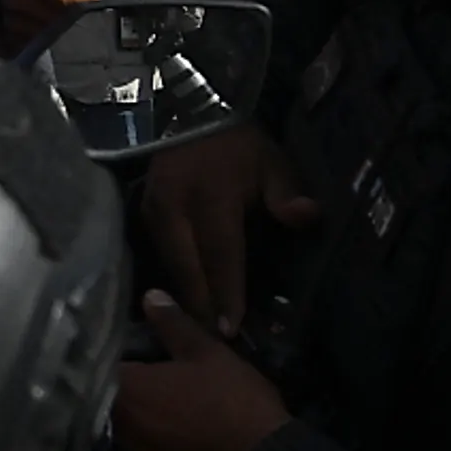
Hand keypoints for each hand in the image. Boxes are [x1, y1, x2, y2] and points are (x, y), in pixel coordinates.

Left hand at [114, 290, 292, 450]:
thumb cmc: (234, 402)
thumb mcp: (208, 353)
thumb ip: (173, 324)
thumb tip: (149, 297)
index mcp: (127, 391)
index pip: (100, 365)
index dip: (110, 354)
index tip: (124, 347)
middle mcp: (121, 429)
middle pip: (109, 400)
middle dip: (124, 387)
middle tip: (145, 375)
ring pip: (126, 430)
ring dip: (138, 418)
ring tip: (161, 405)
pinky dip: (155, 445)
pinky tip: (174, 436)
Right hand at [139, 121, 316, 333]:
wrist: (193, 113)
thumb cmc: (239, 145)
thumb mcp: (271, 162)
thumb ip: (286, 193)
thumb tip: (308, 217)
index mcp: (210, 195)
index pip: (220, 253)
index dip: (226, 291)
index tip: (231, 327)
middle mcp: (175, 205)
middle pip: (187, 265)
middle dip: (200, 304)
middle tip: (213, 338)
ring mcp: (153, 208)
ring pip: (169, 261)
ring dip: (184, 293)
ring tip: (199, 325)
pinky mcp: (143, 209)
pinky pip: (158, 251)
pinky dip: (172, 275)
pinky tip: (182, 296)